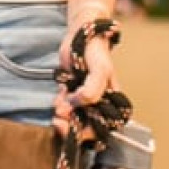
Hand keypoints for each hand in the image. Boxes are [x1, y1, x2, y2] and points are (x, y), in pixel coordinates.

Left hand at [55, 17, 117, 131]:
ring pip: (72, 119)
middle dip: (69, 126)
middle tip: (58, 119)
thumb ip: (92, 90)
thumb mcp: (100, 71)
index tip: (70, 126)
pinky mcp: (70, 94)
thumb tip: (77, 105)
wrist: (81, 36)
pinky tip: (61, 92)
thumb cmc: (96, 52)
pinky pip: (64, 107)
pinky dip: (59, 103)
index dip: (84, 133)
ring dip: (62, 114)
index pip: (99, 130)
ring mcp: (83, 100)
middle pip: (84, 128)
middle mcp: (98, 105)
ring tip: (60, 100)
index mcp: (110, 104)